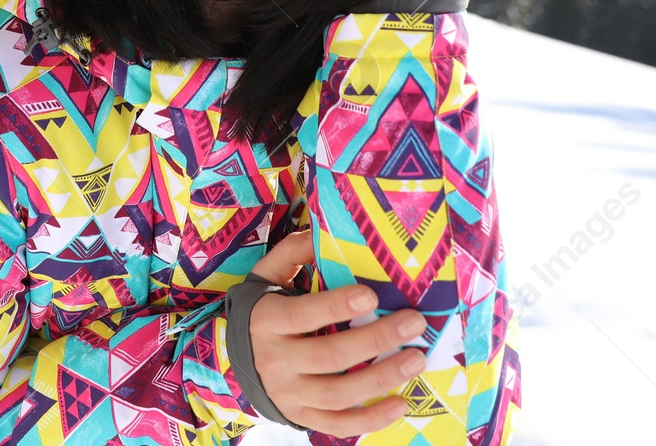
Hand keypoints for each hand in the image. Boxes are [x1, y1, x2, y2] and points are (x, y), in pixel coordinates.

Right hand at [247, 231, 427, 435]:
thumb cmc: (266, 307)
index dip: (336, 306)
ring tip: (416, 359)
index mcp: (268, 320)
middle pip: (328, 356)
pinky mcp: (302, 415)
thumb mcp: (268, 275)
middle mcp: (276, 360)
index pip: (303, 315)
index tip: (372, 296)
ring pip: (338, 393)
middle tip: (414, 323)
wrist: (239, 356)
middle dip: (375, 340)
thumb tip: (326, 230)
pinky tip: (401, 403)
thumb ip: (294, 252)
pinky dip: (371, 419)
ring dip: (381, 378)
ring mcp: (289, 393)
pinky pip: (338, 424)